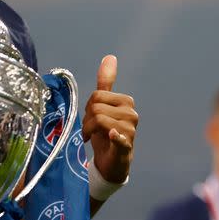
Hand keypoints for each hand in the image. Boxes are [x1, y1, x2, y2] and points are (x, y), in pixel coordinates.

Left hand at [82, 55, 138, 183]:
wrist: (110, 163)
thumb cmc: (105, 133)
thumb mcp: (104, 106)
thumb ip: (106, 82)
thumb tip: (110, 57)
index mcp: (127, 102)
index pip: (97, 96)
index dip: (88, 108)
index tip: (89, 119)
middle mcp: (131, 114)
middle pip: (96, 107)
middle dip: (87, 119)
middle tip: (88, 130)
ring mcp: (130, 131)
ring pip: (98, 120)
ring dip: (88, 130)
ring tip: (90, 137)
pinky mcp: (126, 147)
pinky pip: (120, 138)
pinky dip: (116, 137)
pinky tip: (113, 135)